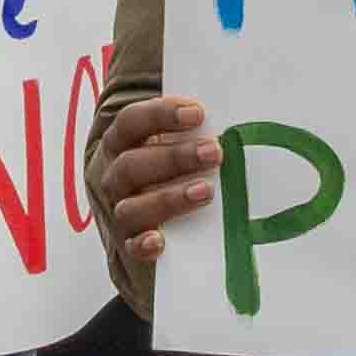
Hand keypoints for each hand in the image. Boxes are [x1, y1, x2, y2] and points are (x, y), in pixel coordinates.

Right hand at [89, 89, 217, 274]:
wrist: (142, 207)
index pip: (132, 122)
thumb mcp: (175, 138)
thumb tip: (240, 109)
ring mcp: (119, 209)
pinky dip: (143, 244)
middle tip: (215, 152)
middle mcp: (115, 175)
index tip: (198, 113)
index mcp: (122, 142)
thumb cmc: (170, 163)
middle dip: (174, 158)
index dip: (161, 115)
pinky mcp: (128, 242)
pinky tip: (160, 241)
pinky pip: (131, 246)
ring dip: (168, 199)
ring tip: (206, 191)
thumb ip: (194, 127)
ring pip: (131, 206)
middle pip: (133, 164)